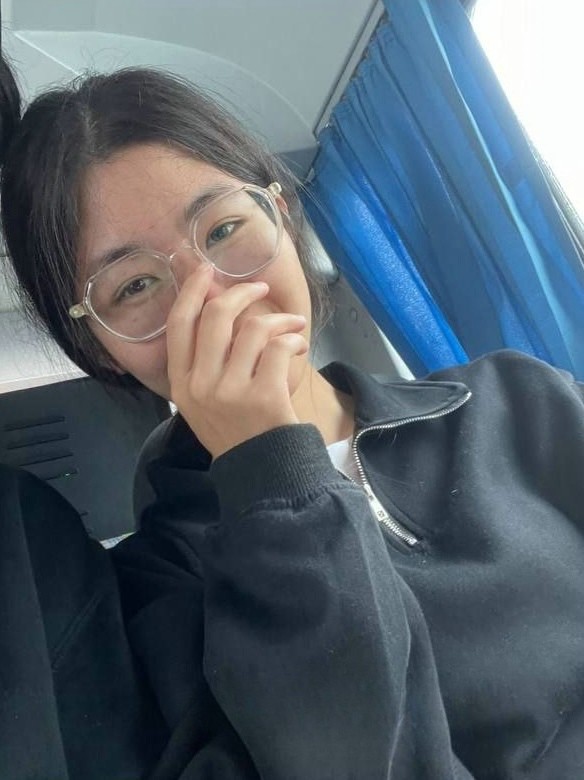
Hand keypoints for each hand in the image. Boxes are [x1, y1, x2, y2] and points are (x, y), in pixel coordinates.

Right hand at [166, 265, 308, 458]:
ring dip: (279, 319)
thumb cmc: (237, 430)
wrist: (262, 471)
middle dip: (241, 293)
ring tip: (293, 327)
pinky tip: (299, 346)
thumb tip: (216, 302)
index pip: (179, 324)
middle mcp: (200, 386)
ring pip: (253, 328)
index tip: (206, 269)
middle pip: (215, 317)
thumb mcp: (205, 399)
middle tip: (260, 288)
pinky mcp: (263, 397)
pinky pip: (278, 347)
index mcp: (181, 383)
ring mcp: (230, 392)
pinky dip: (293, 340)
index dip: (191, 290)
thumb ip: (206, 358)